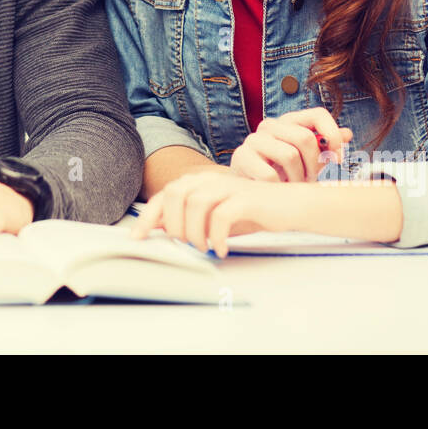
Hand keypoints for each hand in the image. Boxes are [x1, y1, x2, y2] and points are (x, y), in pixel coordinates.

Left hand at [130, 170, 299, 256]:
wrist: (290, 206)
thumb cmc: (251, 213)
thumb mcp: (214, 217)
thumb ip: (188, 218)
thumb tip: (159, 228)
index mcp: (200, 182)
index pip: (164, 195)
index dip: (147, 216)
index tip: (137, 239)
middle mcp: (211, 179)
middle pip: (175, 195)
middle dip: (174, 225)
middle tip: (187, 245)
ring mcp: (228, 187)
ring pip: (195, 205)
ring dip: (194, 233)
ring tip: (204, 247)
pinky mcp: (246, 199)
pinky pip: (221, 217)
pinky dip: (216, 237)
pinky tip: (221, 249)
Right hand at [229, 107, 351, 181]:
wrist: (248, 190)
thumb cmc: (282, 173)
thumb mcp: (306, 159)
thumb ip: (325, 146)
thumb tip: (348, 134)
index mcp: (289, 121)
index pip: (318, 114)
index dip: (333, 136)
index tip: (338, 159)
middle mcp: (270, 125)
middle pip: (305, 137)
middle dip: (315, 164)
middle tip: (313, 180)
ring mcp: (253, 139)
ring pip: (289, 156)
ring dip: (297, 179)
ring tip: (294, 186)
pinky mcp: (241, 157)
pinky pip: (270, 175)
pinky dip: (279, 188)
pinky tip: (278, 190)